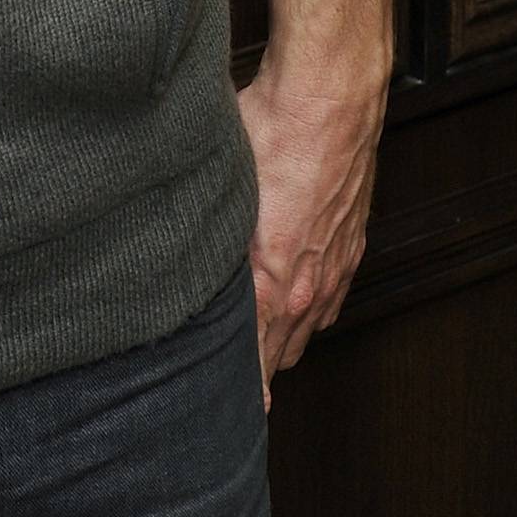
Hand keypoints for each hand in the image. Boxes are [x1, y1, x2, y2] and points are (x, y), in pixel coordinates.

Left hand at [234, 47, 388, 410]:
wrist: (331, 97)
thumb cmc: (272, 130)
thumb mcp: (219, 189)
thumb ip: (199, 234)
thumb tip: (165, 251)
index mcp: (270, 278)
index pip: (254, 359)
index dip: (242, 391)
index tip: (229, 418)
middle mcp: (307, 284)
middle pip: (280, 352)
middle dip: (258, 371)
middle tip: (232, 388)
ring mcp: (334, 264)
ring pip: (307, 327)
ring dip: (285, 341)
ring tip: (261, 357)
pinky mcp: (352, 241)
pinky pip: (330, 296)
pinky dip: (311, 310)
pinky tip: (297, 310)